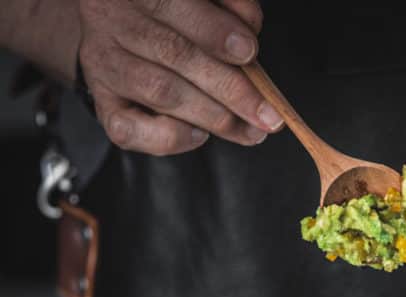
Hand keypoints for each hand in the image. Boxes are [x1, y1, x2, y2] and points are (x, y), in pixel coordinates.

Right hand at [77, 0, 283, 154]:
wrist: (117, 25)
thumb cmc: (171, 10)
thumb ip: (225, 6)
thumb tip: (250, 32)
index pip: (171, 3)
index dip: (213, 31)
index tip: (250, 52)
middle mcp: (110, 19)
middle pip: (172, 54)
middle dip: (229, 88)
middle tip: (267, 115)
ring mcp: (102, 63)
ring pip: (160, 91)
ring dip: (212, 115)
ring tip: (249, 129)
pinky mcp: (102, 102)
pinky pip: (129, 130)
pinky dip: (170, 138)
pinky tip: (200, 135)